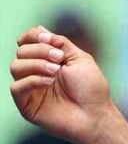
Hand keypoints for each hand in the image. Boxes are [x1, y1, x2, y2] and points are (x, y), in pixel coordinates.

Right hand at [10, 26, 113, 143]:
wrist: (95, 114)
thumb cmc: (91, 88)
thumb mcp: (79, 58)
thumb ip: (60, 43)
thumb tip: (40, 29)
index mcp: (49, 60)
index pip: (28, 41)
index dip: (33, 36)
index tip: (48, 38)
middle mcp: (37, 72)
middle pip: (21, 51)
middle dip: (40, 50)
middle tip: (59, 58)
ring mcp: (31, 88)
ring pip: (15, 66)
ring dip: (37, 64)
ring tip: (56, 70)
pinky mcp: (26, 105)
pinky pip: (16, 87)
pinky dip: (32, 80)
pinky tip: (49, 82)